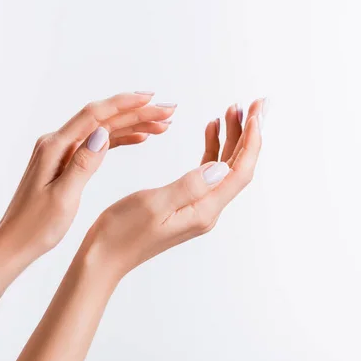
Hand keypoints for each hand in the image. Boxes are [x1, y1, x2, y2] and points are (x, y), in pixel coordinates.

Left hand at [0, 92, 176, 257]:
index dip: (124, 104)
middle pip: (102, 119)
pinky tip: (139, 138)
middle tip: (168, 111)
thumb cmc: (35, 226)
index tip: (151, 98)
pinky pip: (97, 144)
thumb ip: (82, 164)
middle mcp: (56, 143)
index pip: (94, 115)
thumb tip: (102, 132)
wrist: (15, 242)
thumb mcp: (62, 198)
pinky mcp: (65, 162)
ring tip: (163, 125)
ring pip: (103, 130)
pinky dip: (120, 139)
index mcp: (54, 148)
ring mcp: (61, 152)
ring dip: (133, 125)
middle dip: (136, 112)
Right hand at [83, 98, 265, 278]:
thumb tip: (222, 167)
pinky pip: (207, 173)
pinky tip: (210, 130)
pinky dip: (212, 149)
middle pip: (237, 167)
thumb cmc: (122, 233)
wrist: (104, 257)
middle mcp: (206, 210)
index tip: (255, 111)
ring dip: (230, 138)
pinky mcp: (184, 204)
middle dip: (247, 133)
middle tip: (253, 103)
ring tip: (230, 110)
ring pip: (223, 167)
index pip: (239, 171)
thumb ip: (189, 185)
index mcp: (203, 210)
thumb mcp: (154, 204)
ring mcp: (196, 208)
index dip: (251, 140)